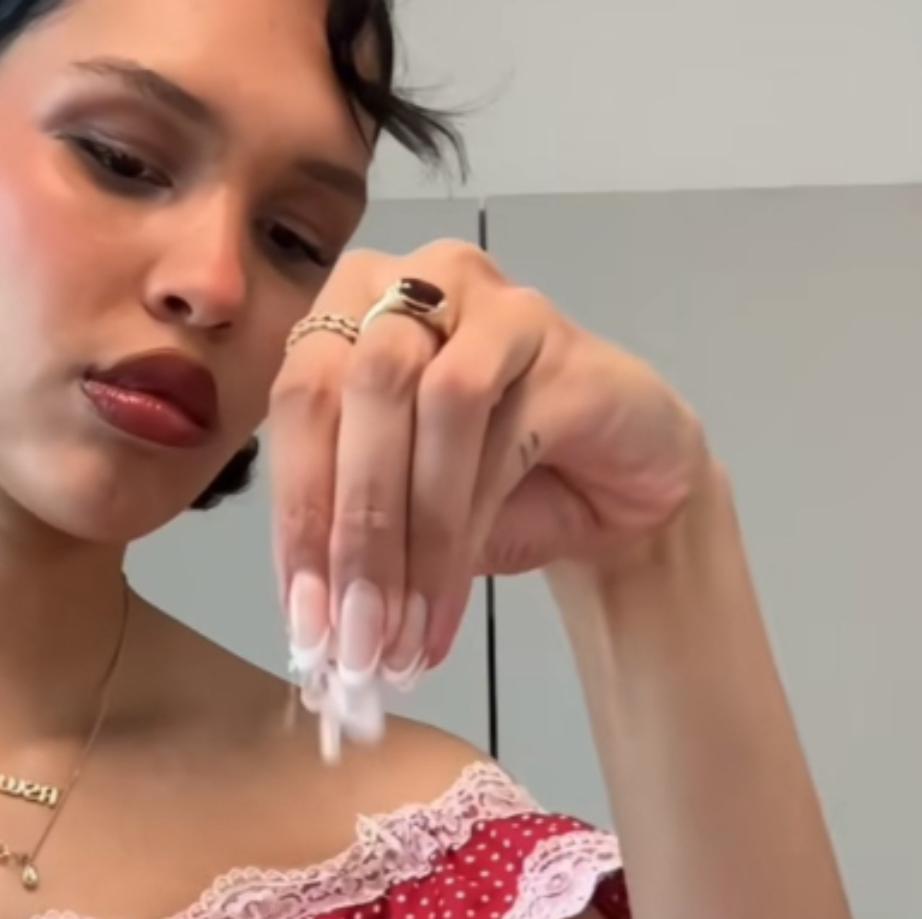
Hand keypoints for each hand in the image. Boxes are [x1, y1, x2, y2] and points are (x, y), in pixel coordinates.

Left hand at [271, 241, 711, 685]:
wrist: (628, 488)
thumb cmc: (511, 489)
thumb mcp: (409, 514)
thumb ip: (354, 536)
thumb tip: (309, 619)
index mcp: (349, 308)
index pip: (300, 404)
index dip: (293, 517)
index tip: (303, 623)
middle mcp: (412, 279)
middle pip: (351, 392)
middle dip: (346, 529)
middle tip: (350, 636)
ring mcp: (486, 299)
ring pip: (419, 404)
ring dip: (404, 535)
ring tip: (400, 632)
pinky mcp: (551, 334)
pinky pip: (492, 429)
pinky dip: (461, 531)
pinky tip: (447, 607)